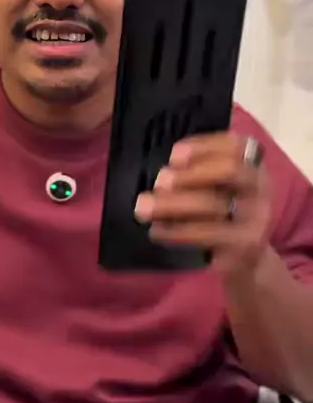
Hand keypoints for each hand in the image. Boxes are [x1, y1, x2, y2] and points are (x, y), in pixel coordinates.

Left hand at [134, 132, 270, 275]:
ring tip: (143, 208)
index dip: (203, 146)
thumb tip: (164, 174)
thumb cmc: (223, 210)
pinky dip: (176, 231)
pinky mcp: (244, 245)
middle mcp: (260, 187)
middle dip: (190, 173)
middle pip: (229, 170)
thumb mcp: (218, 185)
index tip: (174, 155)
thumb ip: (198, 171)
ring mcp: (256, 217)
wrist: (248, 258)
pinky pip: (206, 235)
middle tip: (158, 182)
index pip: (234, 144)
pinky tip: (156, 231)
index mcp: (253, 163)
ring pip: (213, 204)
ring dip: (172, 204)